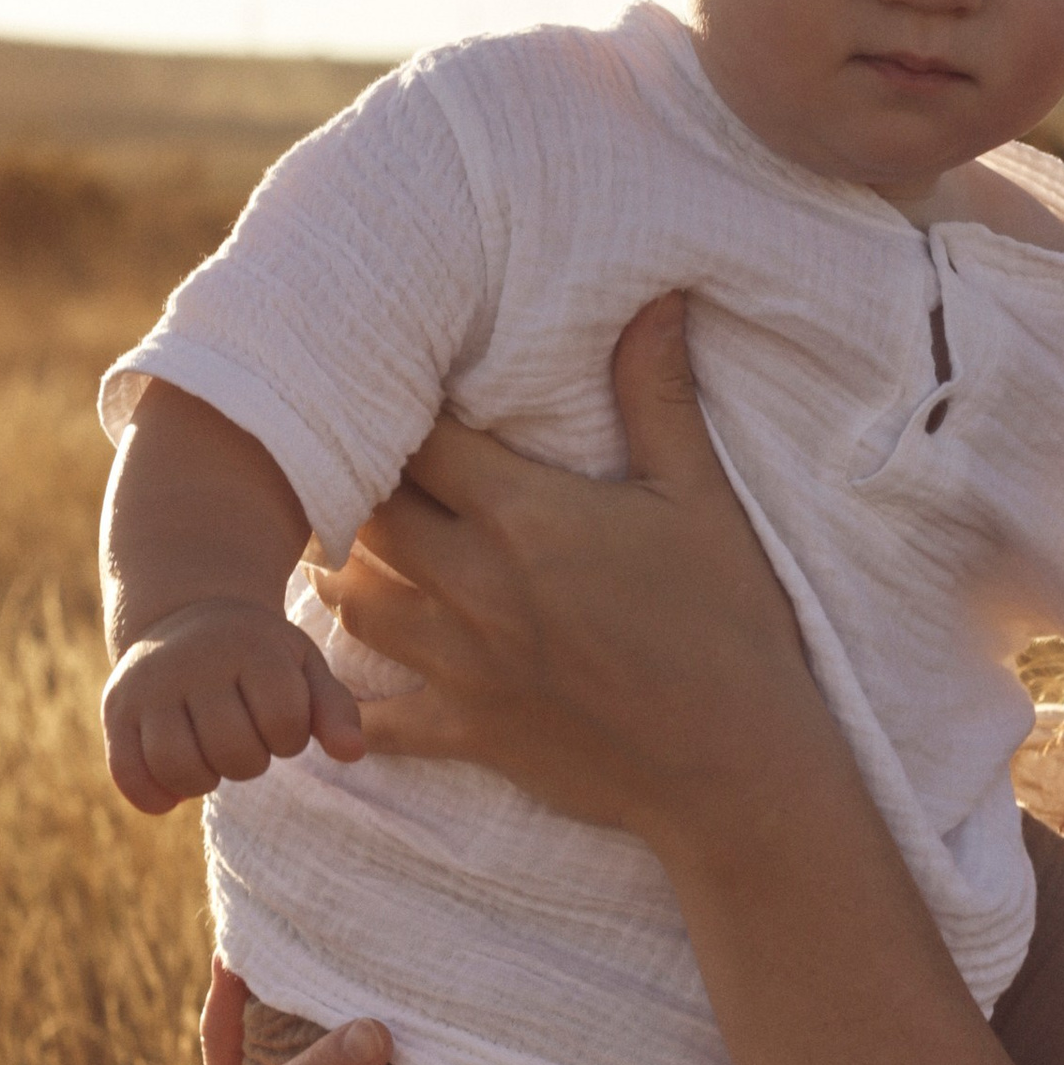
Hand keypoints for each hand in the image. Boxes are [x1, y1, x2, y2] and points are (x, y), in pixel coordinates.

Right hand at [103, 598, 364, 814]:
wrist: (186, 616)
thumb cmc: (259, 654)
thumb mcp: (303, 666)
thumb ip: (334, 708)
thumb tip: (351, 753)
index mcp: (249, 646)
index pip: (284, 725)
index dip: (289, 738)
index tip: (280, 720)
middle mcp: (193, 661)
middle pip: (232, 753)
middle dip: (250, 761)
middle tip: (245, 739)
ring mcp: (148, 685)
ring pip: (178, 768)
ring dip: (205, 781)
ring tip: (212, 758)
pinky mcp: (115, 708)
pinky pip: (128, 773)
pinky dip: (154, 796)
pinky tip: (175, 789)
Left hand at [308, 295, 831, 851]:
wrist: (739, 766)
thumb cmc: (729, 625)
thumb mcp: (701, 499)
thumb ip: (658, 396)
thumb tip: (656, 297)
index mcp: (526, 516)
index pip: (419, 440)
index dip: (398, 410)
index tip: (394, 390)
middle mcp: (475, 585)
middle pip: (367, 513)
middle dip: (353, 482)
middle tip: (348, 460)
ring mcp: (463, 665)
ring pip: (352, 602)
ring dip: (339, 569)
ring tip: (337, 542)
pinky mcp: (468, 731)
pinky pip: (374, 719)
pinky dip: (341, 702)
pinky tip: (324, 686)